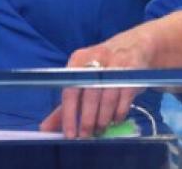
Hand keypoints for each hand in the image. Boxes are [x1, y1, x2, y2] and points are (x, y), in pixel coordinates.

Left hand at [39, 28, 155, 137]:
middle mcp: (96, 59)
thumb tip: (47, 128)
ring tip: (100, 130)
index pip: (70, 90)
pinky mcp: (133, 73)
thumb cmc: (102, 67)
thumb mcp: (83, 78)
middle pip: (89, 95)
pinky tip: (114, 119)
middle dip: (87, 119)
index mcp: (78, 60)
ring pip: (107, 98)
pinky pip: (124, 99)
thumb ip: (66, 104)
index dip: (68, 114)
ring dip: (103, 119)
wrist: (135, 46)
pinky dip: (118, 113)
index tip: (69, 134)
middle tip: (86, 136)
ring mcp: (116, 65)